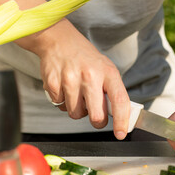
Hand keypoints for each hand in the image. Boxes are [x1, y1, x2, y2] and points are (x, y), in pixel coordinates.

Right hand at [16, 19, 130, 139]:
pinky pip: (60, 106)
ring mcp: (70, 79)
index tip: (121, 133)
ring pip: (76, 114)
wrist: (59, 40)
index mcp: (108, 72)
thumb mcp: (106, 69)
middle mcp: (90, 76)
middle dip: (97, 121)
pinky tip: (65, 88)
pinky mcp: (53, 83)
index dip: (122, 121)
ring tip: (78, 93)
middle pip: (96, 116)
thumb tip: (121, 116)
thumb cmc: (86, 59)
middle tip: (96, 114)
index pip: (120, 101)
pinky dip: (63, 102)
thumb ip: (113, 91)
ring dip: (77, 109)